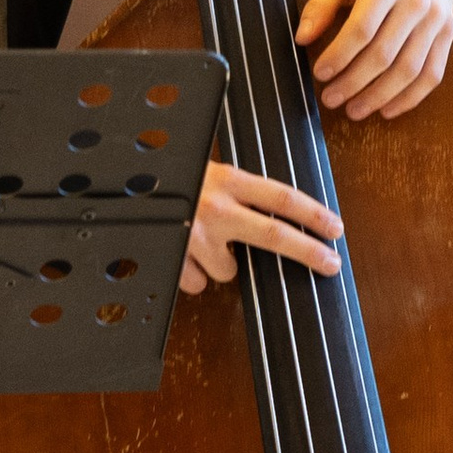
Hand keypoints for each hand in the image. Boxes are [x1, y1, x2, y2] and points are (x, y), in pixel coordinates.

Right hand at [180, 161, 343, 294]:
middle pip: (274, 236)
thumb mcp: (201, 171)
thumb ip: (230, 190)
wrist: (117, 185)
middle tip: (331, 264)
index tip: (336, 228)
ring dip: (219, 263)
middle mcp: (216, 208)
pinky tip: (178, 253)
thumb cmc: (164, 175)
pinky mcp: (174, 260)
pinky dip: (189, 273)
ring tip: (198, 242)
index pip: (282, 198)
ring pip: (227, 270)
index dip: (313, 214)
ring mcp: (195, 237)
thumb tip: (266, 212)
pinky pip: (195, 282)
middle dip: (309, 253)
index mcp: (226, 180)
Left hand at [294, 0, 452, 120]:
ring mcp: (437, 17)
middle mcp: (418, 0)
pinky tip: (388, 109)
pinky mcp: (448, 31)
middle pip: (384, 54)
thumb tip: (302, 38)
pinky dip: (411, 97)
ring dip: (380, 96)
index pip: (362, 29)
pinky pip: (433, 73)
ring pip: (409, 69)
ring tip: (354, 110)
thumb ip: (321, 4)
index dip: (339, 56)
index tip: (320, 73)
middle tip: (331, 98)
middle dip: (354, 83)